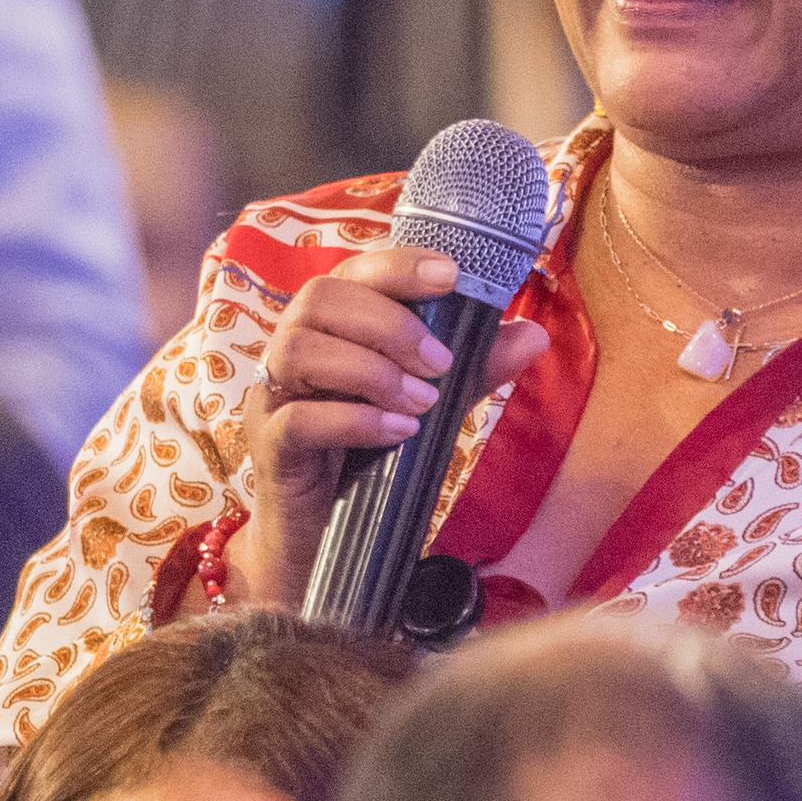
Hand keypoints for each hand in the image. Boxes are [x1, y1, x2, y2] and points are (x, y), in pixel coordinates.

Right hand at [226, 247, 547, 607]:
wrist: (322, 534)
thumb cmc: (370, 455)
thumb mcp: (429, 405)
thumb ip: (471, 370)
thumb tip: (533, 335)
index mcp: (330, 326)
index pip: (353, 272)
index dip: (398, 265)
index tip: (451, 275)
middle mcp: (293, 348)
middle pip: (320, 299)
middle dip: (390, 323)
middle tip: (441, 364)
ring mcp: (272, 395)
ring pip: (300, 350)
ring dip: (372, 370)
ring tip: (422, 404)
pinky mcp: (268, 445)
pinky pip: (298, 420)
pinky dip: (354, 419)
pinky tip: (398, 433)